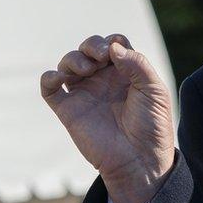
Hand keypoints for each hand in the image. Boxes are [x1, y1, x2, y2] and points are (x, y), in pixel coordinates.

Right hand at [41, 34, 174, 202]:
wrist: (139, 160)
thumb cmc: (151, 126)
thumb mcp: (154, 90)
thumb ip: (137, 64)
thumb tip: (112, 47)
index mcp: (126, 73)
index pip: (113, 44)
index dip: (112, 42)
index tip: (116, 53)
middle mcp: (104, 80)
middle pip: (89, 48)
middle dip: (91, 45)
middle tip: (100, 57)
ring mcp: (85, 93)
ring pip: (69, 62)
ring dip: (74, 58)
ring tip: (86, 69)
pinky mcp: (68, 109)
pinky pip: (49, 87)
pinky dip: (49, 76)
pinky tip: (60, 77)